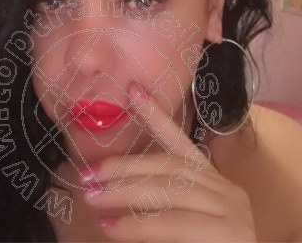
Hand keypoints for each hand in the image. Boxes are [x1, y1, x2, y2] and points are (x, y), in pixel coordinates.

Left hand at [80, 81, 256, 241]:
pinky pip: (175, 223)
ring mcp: (230, 209)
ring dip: (125, 192)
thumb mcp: (178, 223)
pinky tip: (112, 226)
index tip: (133, 90)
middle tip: (89, 173)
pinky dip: (139, 225)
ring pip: (169, 189)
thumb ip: (156, 204)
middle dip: (125, 166)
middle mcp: (224, 189)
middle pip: (169, 165)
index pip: (180, 142)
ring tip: (93, 198)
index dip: (156, 114)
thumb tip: (109, 188)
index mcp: (212, 181)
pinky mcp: (230, 234)